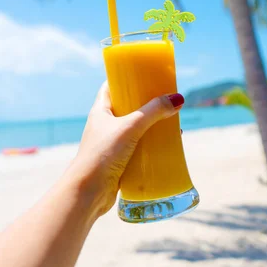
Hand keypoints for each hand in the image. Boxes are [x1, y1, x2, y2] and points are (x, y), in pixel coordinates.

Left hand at [68, 82, 183, 218]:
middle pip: (128, 107)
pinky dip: (152, 146)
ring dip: (152, 126)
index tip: (145, 73)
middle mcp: (105, 125)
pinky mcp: (119, 162)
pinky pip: (139, 148)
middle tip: (165, 98)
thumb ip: (153, 111)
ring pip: (136, 129)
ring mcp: (112, 144)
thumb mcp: (131, 127)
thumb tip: (177, 99)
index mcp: (101, 110)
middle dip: (147, 104)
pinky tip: (167, 146)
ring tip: (171, 122)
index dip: (126, 78)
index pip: (112, 86)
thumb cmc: (103, 154)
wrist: (88, 193)